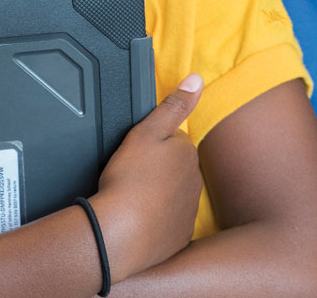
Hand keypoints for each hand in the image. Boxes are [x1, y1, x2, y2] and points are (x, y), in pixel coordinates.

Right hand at [90, 73, 205, 279]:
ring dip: (154, 196)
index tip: (133, 156)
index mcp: (187, 153)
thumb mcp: (146, 132)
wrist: (119, 235)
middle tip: (128, 178)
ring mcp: (188, 212)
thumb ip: (173, 105)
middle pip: (173, 169)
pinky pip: (167, 224)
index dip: (150, 146)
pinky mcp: (179, 237)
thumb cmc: (128, 182)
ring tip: (129, 201)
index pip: (172, 141)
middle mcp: (194, 182)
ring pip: (171, 196)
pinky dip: (154, 222)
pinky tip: (135, 221)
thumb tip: (197, 80)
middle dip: (155, 170)